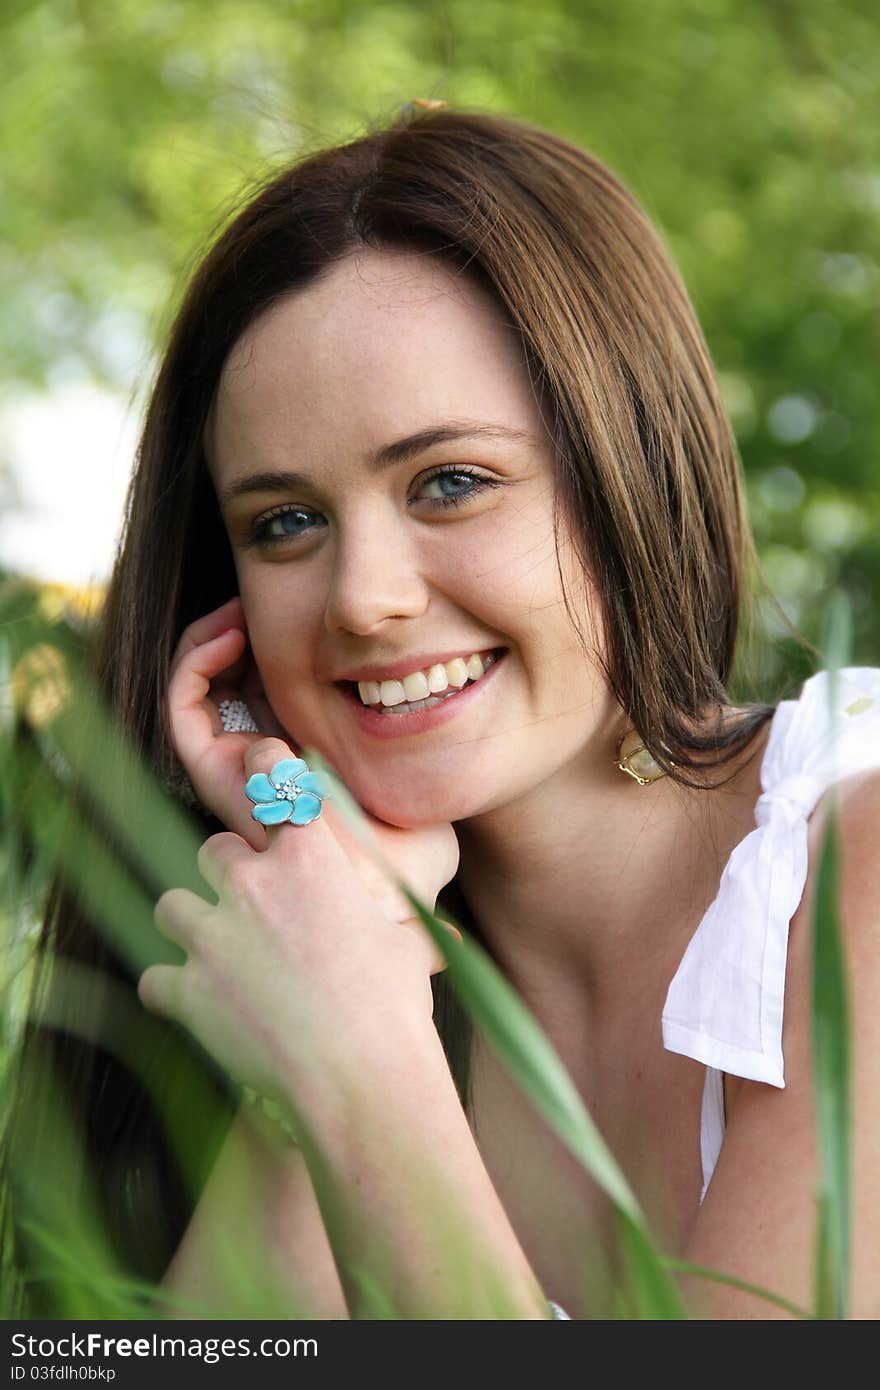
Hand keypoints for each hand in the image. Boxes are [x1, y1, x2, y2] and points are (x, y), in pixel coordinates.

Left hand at [138, 738, 457, 1113]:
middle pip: (212, 850)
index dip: (261, 766)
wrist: (359, 1077)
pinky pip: (155, 979)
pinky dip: (171, 992)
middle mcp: (253, 884)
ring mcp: (212, 936)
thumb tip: (438, 943)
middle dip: (226, 875)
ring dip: (191, 925)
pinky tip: (197, 1008)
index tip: (256, 765)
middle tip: (251, 907)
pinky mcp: (186, 989)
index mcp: (312, 858)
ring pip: (172, 905)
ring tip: (216, 954)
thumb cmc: (394, 1009)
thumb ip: (393, 928)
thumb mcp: (404, 948)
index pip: (273, 777)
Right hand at [165, 598, 459, 922]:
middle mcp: (260, 762)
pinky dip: (195, 660)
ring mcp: (232, 766)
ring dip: (209, 637)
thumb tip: (438, 699)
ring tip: (240, 609)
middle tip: (260, 599)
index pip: (269, 688)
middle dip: (239, 630)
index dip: (272, 642)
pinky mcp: (211, 768)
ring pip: (197, 689)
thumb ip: (423, 748)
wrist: (380, 876)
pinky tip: (232, 633)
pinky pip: (182, 705)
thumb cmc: (409, 841)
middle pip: (231, 681)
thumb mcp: (417, 773)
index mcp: (302, 758)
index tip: (300, 612)